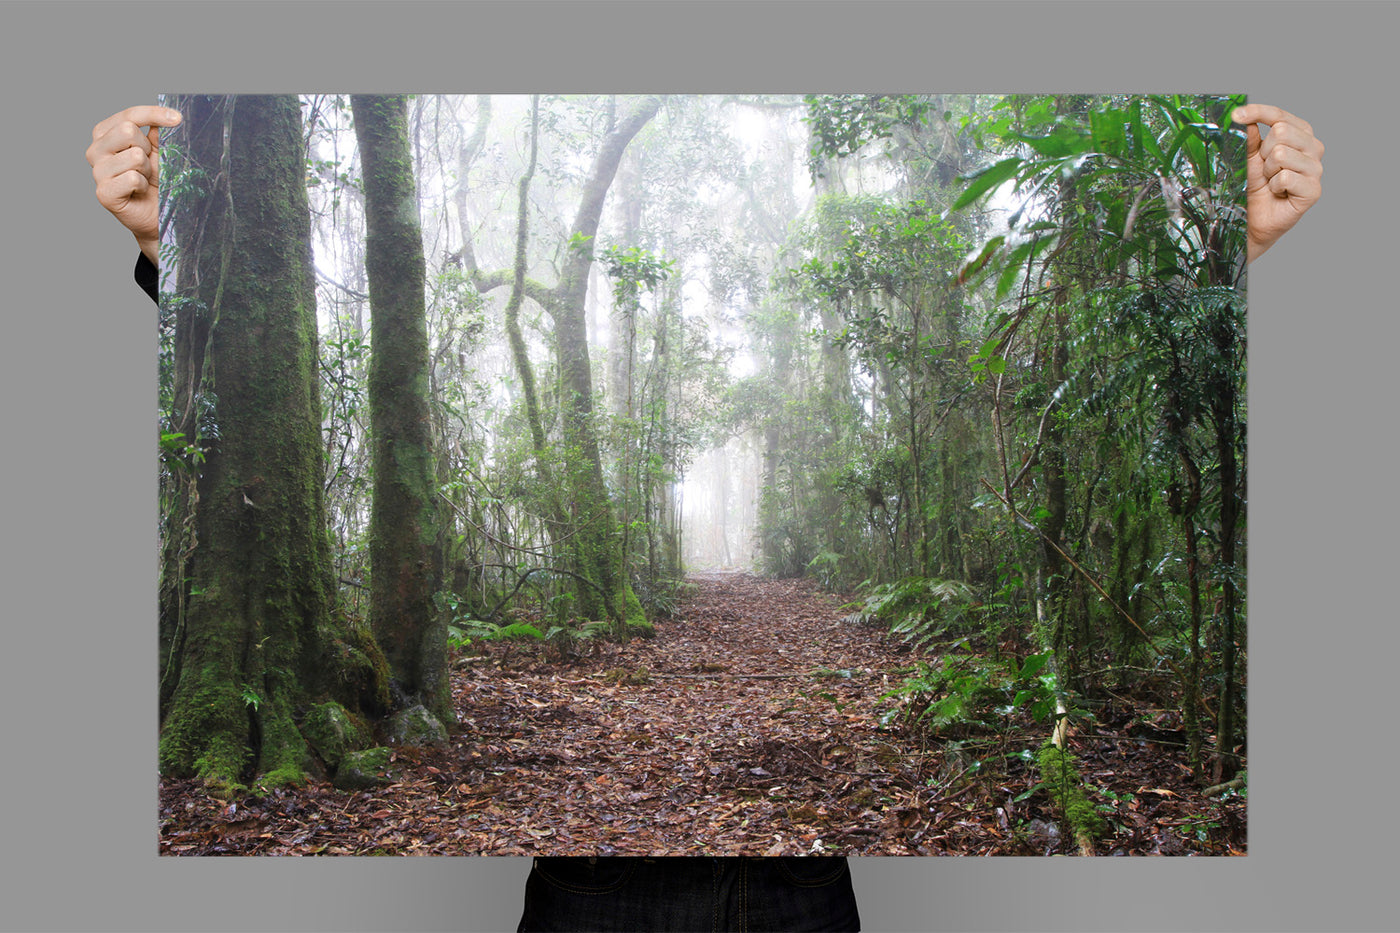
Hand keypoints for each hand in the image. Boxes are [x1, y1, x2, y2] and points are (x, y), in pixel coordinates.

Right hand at [86, 105, 182, 264]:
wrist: (158, 215)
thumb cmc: (157, 181)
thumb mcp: (159, 151)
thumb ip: (157, 131)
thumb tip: (168, 113)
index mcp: (106, 134)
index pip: (129, 115)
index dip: (154, 114)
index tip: (178, 118)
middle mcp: (96, 150)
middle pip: (127, 130)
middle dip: (148, 148)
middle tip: (150, 165)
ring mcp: (97, 172)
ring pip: (133, 155)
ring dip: (148, 169)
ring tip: (145, 180)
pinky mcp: (104, 192)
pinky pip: (133, 177)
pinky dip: (144, 185)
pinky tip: (140, 192)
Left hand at [1231, 104, 1322, 262]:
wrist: (1253, 218)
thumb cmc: (1254, 186)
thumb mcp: (1249, 157)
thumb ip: (1250, 137)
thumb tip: (1244, 118)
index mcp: (1300, 134)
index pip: (1280, 115)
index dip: (1257, 112)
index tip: (1235, 115)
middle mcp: (1313, 147)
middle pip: (1281, 132)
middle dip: (1263, 152)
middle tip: (1264, 169)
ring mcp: (1316, 168)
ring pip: (1281, 154)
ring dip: (1267, 171)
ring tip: (1270, 182)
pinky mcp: (1314, 190)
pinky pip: (1285, 177)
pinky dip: (1273, 186)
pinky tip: (1277, 193)